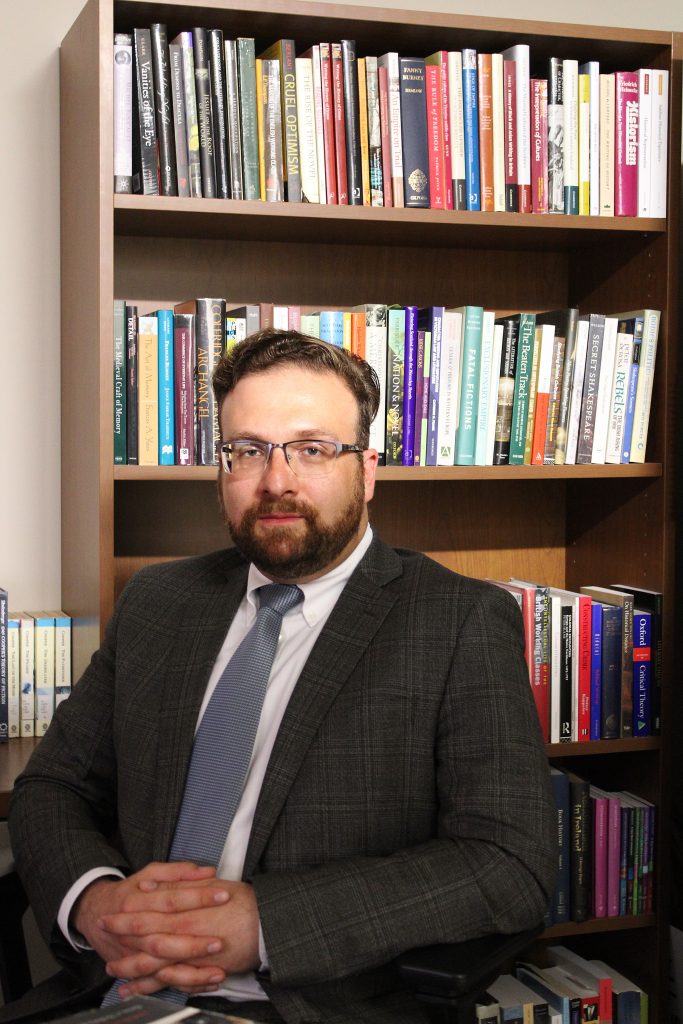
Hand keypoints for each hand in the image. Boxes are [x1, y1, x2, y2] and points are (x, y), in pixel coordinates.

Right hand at [74, 862, 229, 994]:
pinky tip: (206, 984)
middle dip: (194, 943)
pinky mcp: (138, 970)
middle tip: (220, 942)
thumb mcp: (149, 873)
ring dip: (190, 973)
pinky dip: (184, 985)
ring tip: (217, 972)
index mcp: (138, 902)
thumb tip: (208, 872)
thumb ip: (179, 872)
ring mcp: (135, 955)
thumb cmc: (130, 891)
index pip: (172, 900)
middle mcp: (135, 932)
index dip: (198, 897)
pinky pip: (162, 983)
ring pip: (162, 968)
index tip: (223, 895)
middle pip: (164, 940)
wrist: (95, 914)